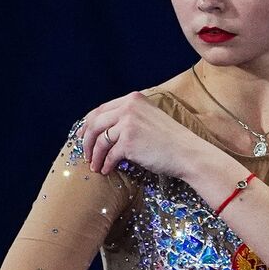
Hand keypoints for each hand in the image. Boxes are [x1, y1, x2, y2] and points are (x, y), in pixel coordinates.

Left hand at [78, 91, 210, 179]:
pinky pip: (109, 154)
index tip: (81, 135)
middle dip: (86, 141)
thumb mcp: (149, 118)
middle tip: (85, 154)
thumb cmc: (169, 140)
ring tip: (94, 166)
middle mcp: (129, 107)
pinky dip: (106, 164)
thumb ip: (128, 118)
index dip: (87, 123)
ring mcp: (128, 123)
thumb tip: (102, 130)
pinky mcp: (129, 142)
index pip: (101, 109)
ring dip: (95, 155)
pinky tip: (106, 170)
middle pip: (95, 123)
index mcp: (133, 99)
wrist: (187, 153)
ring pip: (100, 140)